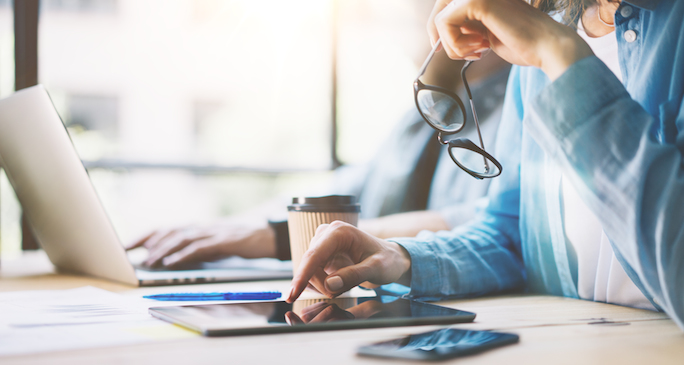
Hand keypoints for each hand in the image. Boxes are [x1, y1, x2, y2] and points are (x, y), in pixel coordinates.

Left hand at [126, 219, 276, 267]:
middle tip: (131, 254)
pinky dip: (184, 254)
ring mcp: (213, 232)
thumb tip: (170, 260)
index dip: (146, 235)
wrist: (269, 236)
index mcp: (199, 227)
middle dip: (148, 242)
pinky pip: (200, 247)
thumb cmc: (241, 243)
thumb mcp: (214, 245)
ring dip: (163, 250)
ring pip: (182, 238)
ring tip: (149, 262)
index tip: (127, 245)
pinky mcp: (224, 241)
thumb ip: (195, 249)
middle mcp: (203, 227)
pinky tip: (172, 262)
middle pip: (169, 231)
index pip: (167, 228)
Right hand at [286, 221, 411, 302]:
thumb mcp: (376, 269)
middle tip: (343, 290)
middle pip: (311, 266)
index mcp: (339, 232)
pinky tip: (341, 279)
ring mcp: (322, 243)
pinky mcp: (321, 254)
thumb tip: (330, 285)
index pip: (314, 256)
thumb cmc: (387, 261)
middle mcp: (327, 234)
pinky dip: (325, 283)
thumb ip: (354, 276)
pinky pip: (314, 274)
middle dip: (323, 284)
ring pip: (311, 272)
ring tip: (347, 281)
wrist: (390, 258)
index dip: (302, 277)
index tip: (292, 294)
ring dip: (325, 284)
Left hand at [427, 0, 591, 79]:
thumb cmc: (522, 43)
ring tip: (478, 51)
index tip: (442, 48)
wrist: (545, 46)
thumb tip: (439, 36)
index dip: (437, 28)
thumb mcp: (484, 34)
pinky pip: (445, 24)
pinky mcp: (477, 2)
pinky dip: (456, 43)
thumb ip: (466, 28)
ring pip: (440, 19)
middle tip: (458, 54)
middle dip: (440, 36)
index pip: (445, 6)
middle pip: (439, 8)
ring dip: (454, 45)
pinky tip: (481, 47)